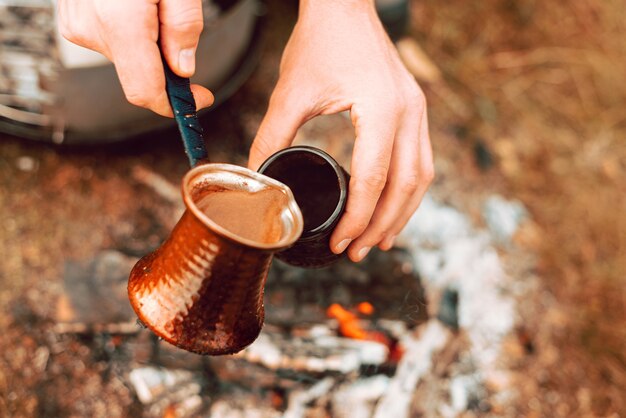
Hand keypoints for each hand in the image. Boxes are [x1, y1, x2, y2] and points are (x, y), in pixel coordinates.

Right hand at [57, 0, 213, 115]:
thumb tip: (183, 69)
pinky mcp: (73, 17)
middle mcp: (92, 29)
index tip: (200, 98)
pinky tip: (133, 3)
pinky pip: (111, 39)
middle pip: (139, 73)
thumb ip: (184, 26)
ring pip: (127, 56)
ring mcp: (77, 23)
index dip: (175, 104)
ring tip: (152, 2)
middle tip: (176, 21)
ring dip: (149, 42)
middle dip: (166, 61)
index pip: (145, 91)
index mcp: (120, 24)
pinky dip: (131, 31)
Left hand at [248, 0, 433, 261]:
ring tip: (378, 240)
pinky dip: (406, 190)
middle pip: (406, 186)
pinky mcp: (414, 108)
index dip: (357, 218)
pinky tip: (392, 205)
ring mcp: (417, 109)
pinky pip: (420, 160)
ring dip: (401, 213)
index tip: (341, 242)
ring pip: (421, 177)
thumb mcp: (290, 92)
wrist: (345, 5)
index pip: (373, 179)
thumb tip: (259, 178)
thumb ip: (272, 136)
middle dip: (382, 225)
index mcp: (380, 108)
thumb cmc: (319, 40)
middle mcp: (408, 111)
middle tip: (358, 251)